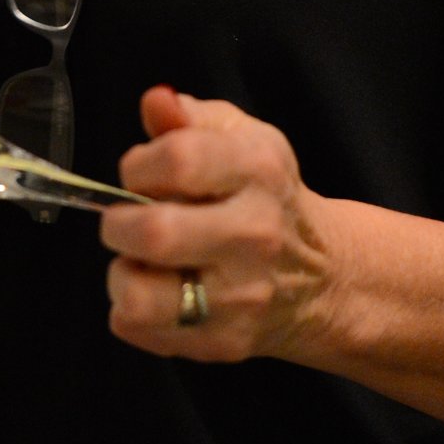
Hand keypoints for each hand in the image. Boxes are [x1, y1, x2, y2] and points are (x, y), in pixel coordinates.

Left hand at [100, 86, 332, 362]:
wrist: (325, 276)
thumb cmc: (264, 195)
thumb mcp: (239, 139)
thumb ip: (190, 116)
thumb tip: (155, 101)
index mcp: (258, 171)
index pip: (178, 160)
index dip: (140, 165)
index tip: (139, 173)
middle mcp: (254, 235)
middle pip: (155, 234)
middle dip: (119, 224)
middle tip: (125, 221)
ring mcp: (241, 296)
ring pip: (142, 297)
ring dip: (121, 274)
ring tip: (138, 262)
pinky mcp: (224, 342)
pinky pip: (143, 331)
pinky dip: (129, 310)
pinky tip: (154, 290)